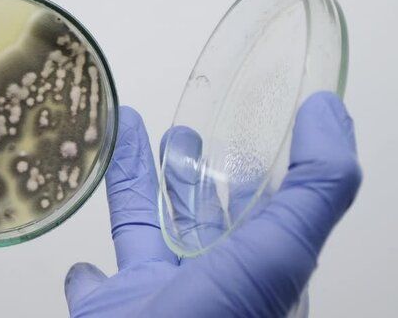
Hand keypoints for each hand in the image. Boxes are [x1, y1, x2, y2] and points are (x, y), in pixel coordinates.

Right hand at [64, 92, 360, 316]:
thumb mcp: (279, 254)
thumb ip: (315, 186)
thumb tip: (327, 112)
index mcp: (255, 273)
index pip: (259, 207)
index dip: (253, 165)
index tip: (244, 122)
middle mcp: (206, 286)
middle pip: (198, 214)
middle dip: (190, 169)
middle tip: (181, 130)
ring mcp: (153, 300)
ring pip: (141, 230)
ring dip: (133, 184)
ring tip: (126, 135)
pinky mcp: (106, 312)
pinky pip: (92, 286)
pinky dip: (84, 270)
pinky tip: (82, 253)